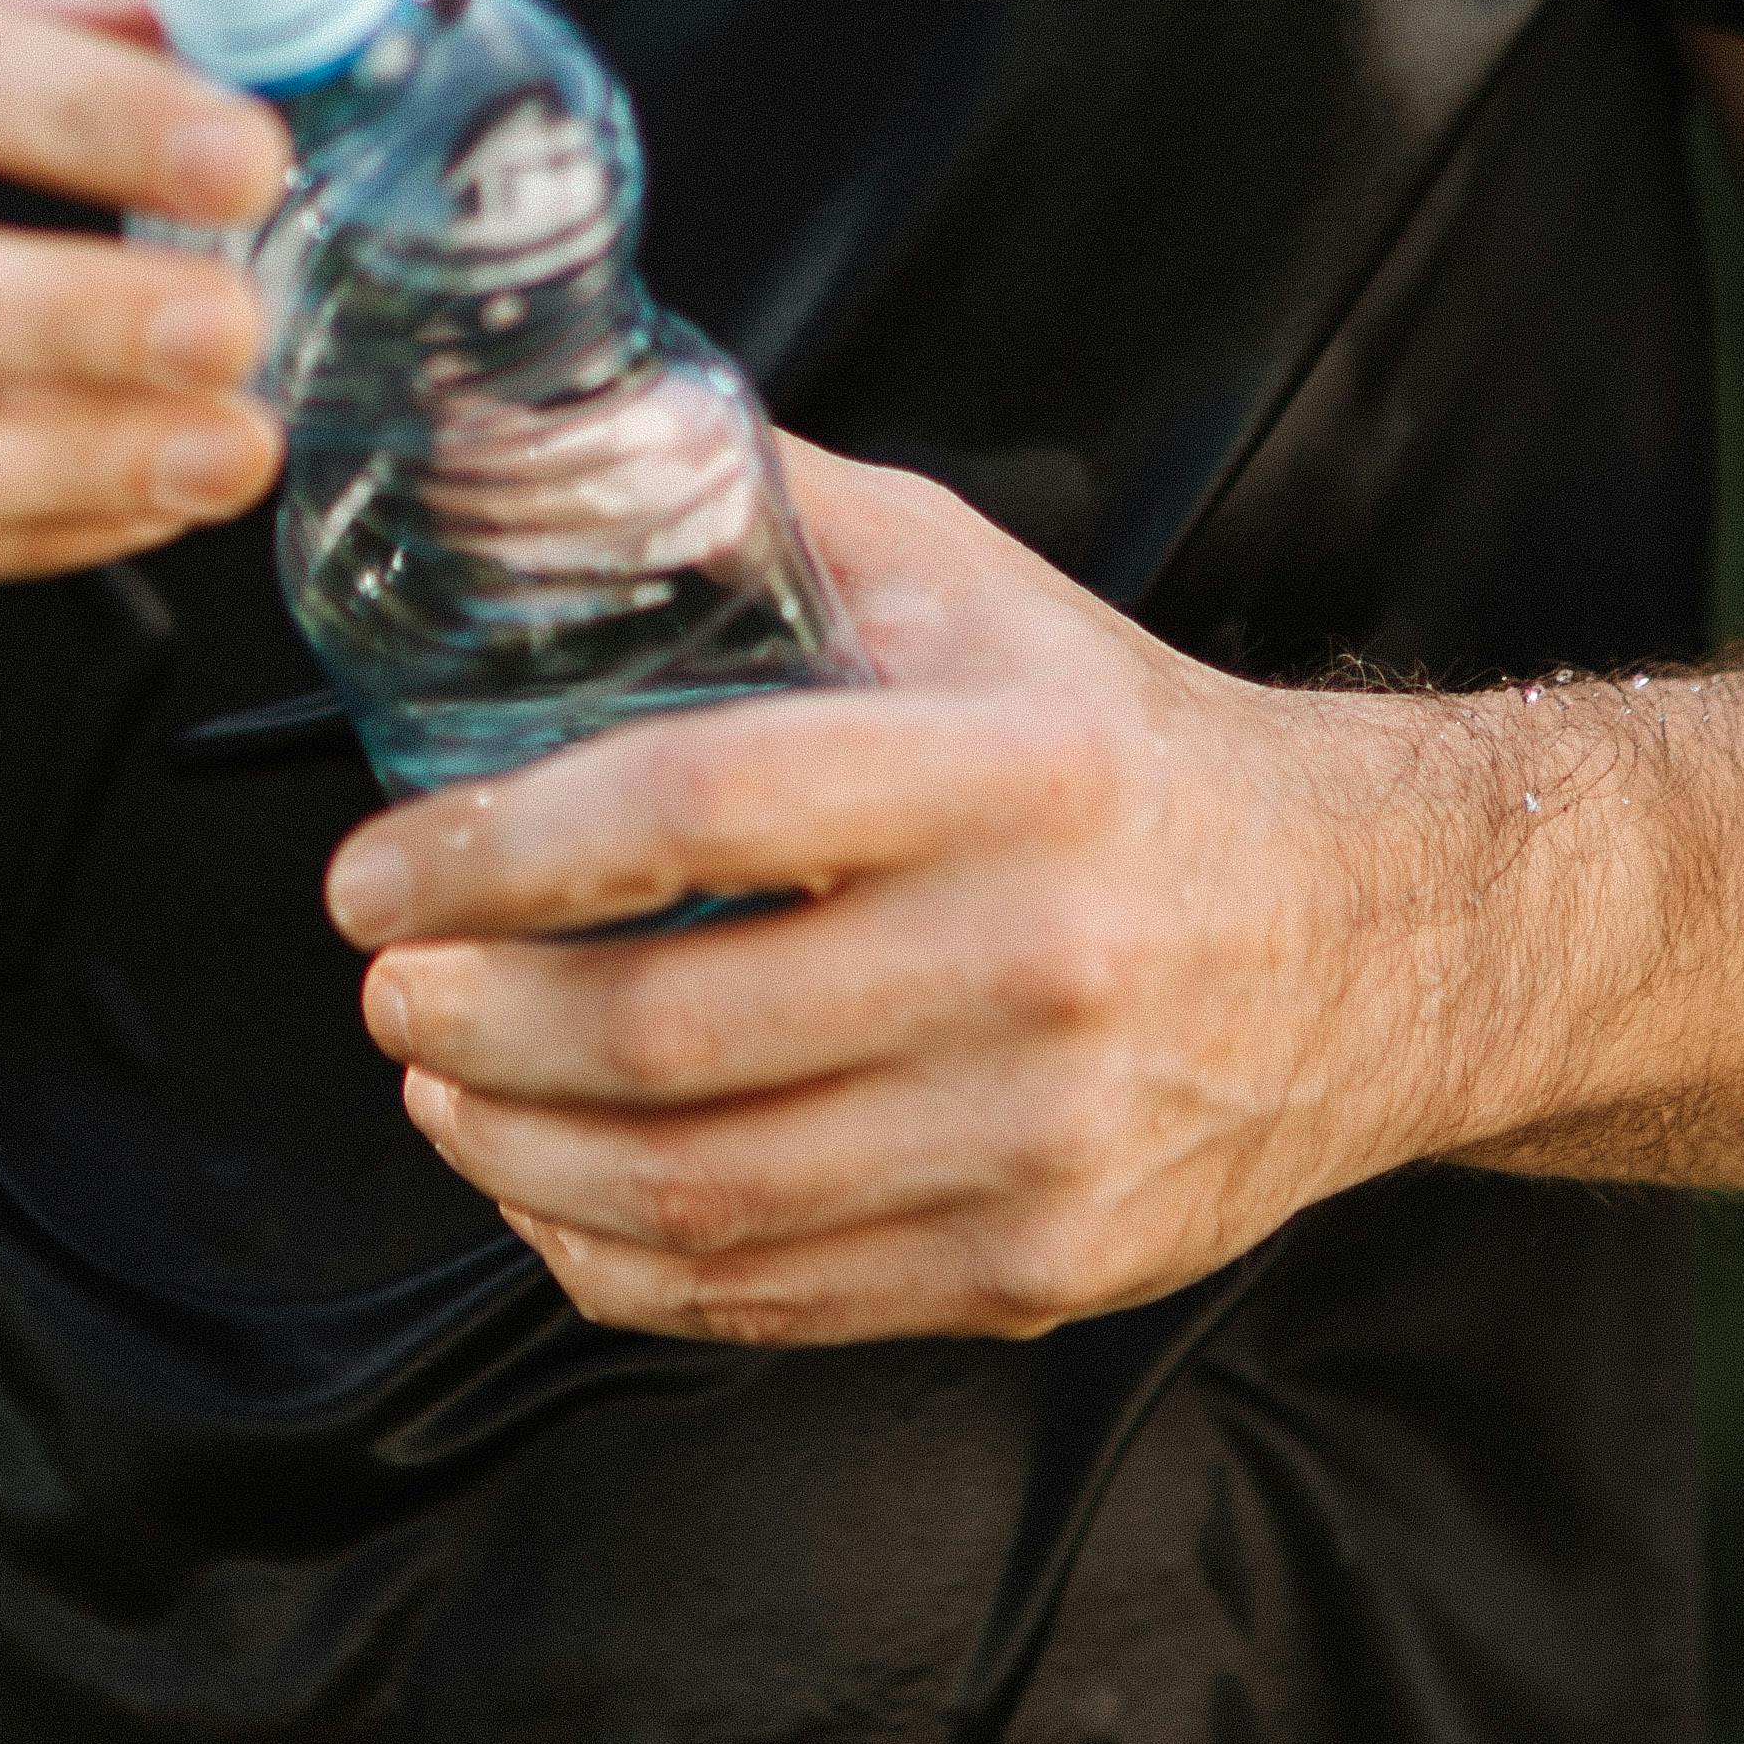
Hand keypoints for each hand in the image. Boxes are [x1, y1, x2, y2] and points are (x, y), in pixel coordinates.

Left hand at [326, 447, 1447, 1341]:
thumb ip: (761, 512)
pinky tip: (551, 1191)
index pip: (696, 811)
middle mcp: (1036, 963)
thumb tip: (530, 448)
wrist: (1368, 935)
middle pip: (671, 1030)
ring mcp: (1042, 1140)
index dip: (497, 851)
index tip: (376, 872)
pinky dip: (620, 1259)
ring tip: (439, 1082)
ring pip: (702, 1191)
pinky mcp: (1041, 1270)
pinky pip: (775, 1295)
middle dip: (472, 1017)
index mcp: (1011, 770)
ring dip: (516, 1150)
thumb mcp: (968, 581)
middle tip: (386, 984)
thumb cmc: (1120, 744)